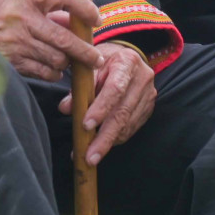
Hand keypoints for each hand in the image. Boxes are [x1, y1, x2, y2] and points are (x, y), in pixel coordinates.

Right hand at [0, 0, 102, 81]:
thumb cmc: (4, 10)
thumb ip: (52, 9)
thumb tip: (80, 24)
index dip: (85, 8)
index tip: (96, 20)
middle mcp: (23, 19)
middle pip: (64, 39)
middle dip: (85, 52)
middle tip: (96, 59)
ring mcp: (16, 42)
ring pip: (57, 59)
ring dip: (67, 63)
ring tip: (69, 61)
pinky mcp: (12, 62)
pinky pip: (44, 72)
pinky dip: (54, 73)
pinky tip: (53, 69)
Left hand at [58, 43, 156, 164]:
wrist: (125, 58)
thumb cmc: (102, 61)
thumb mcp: (88, 66)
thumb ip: (78, 86)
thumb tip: (66, 108)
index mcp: (127, 62)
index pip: (115, 89)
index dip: (101, 109)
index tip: (86, 126)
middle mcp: (142, 78)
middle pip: (123, 112)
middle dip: (105, 137)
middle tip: (89, 156)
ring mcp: (148, 95)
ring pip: (128, 124)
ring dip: (108, 143)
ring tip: (90, 156)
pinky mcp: (148, 108)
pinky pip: (131, 128)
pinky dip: (115, 139)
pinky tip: (101, 146)